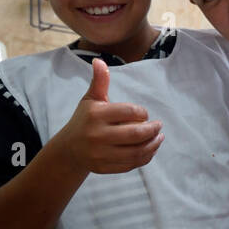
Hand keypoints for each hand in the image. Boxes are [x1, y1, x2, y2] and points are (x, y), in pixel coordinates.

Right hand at [59, 59, 163, 174]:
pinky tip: (149, 149)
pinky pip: (131, 164)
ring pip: (136, 151)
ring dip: (153, 145)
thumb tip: (99, 61)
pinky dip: (144, 157)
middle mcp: (97, 135)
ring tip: (159, 138)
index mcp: (96, 115)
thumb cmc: (85, 119)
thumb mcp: (90, 99)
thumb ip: (99, 81)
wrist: (69, 148)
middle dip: (152, 130)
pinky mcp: (104, 167)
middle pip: (135, 134)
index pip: (129, 112)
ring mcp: (100, 154)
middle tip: (159, 126)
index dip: (142, 113)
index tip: (144, 114)